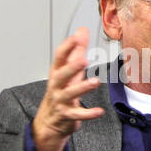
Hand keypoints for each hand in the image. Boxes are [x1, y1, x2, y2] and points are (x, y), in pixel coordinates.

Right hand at [30, 27, 104, 150]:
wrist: (49, 120)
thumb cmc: (60, 91)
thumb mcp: (68, 70)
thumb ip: (76, 50)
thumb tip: (82, 30)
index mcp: (57, 72)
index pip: (59, 57)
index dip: (67, 46)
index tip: (76, 37)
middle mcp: (57, 86)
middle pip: (62, 75)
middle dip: (72, 67)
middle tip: (84, 59)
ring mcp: (61, 101)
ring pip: (70, 94)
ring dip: (82, 87)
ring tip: (95, 82)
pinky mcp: (67, 115)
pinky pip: (78, 114)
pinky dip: (89, 113)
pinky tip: (100, 111)